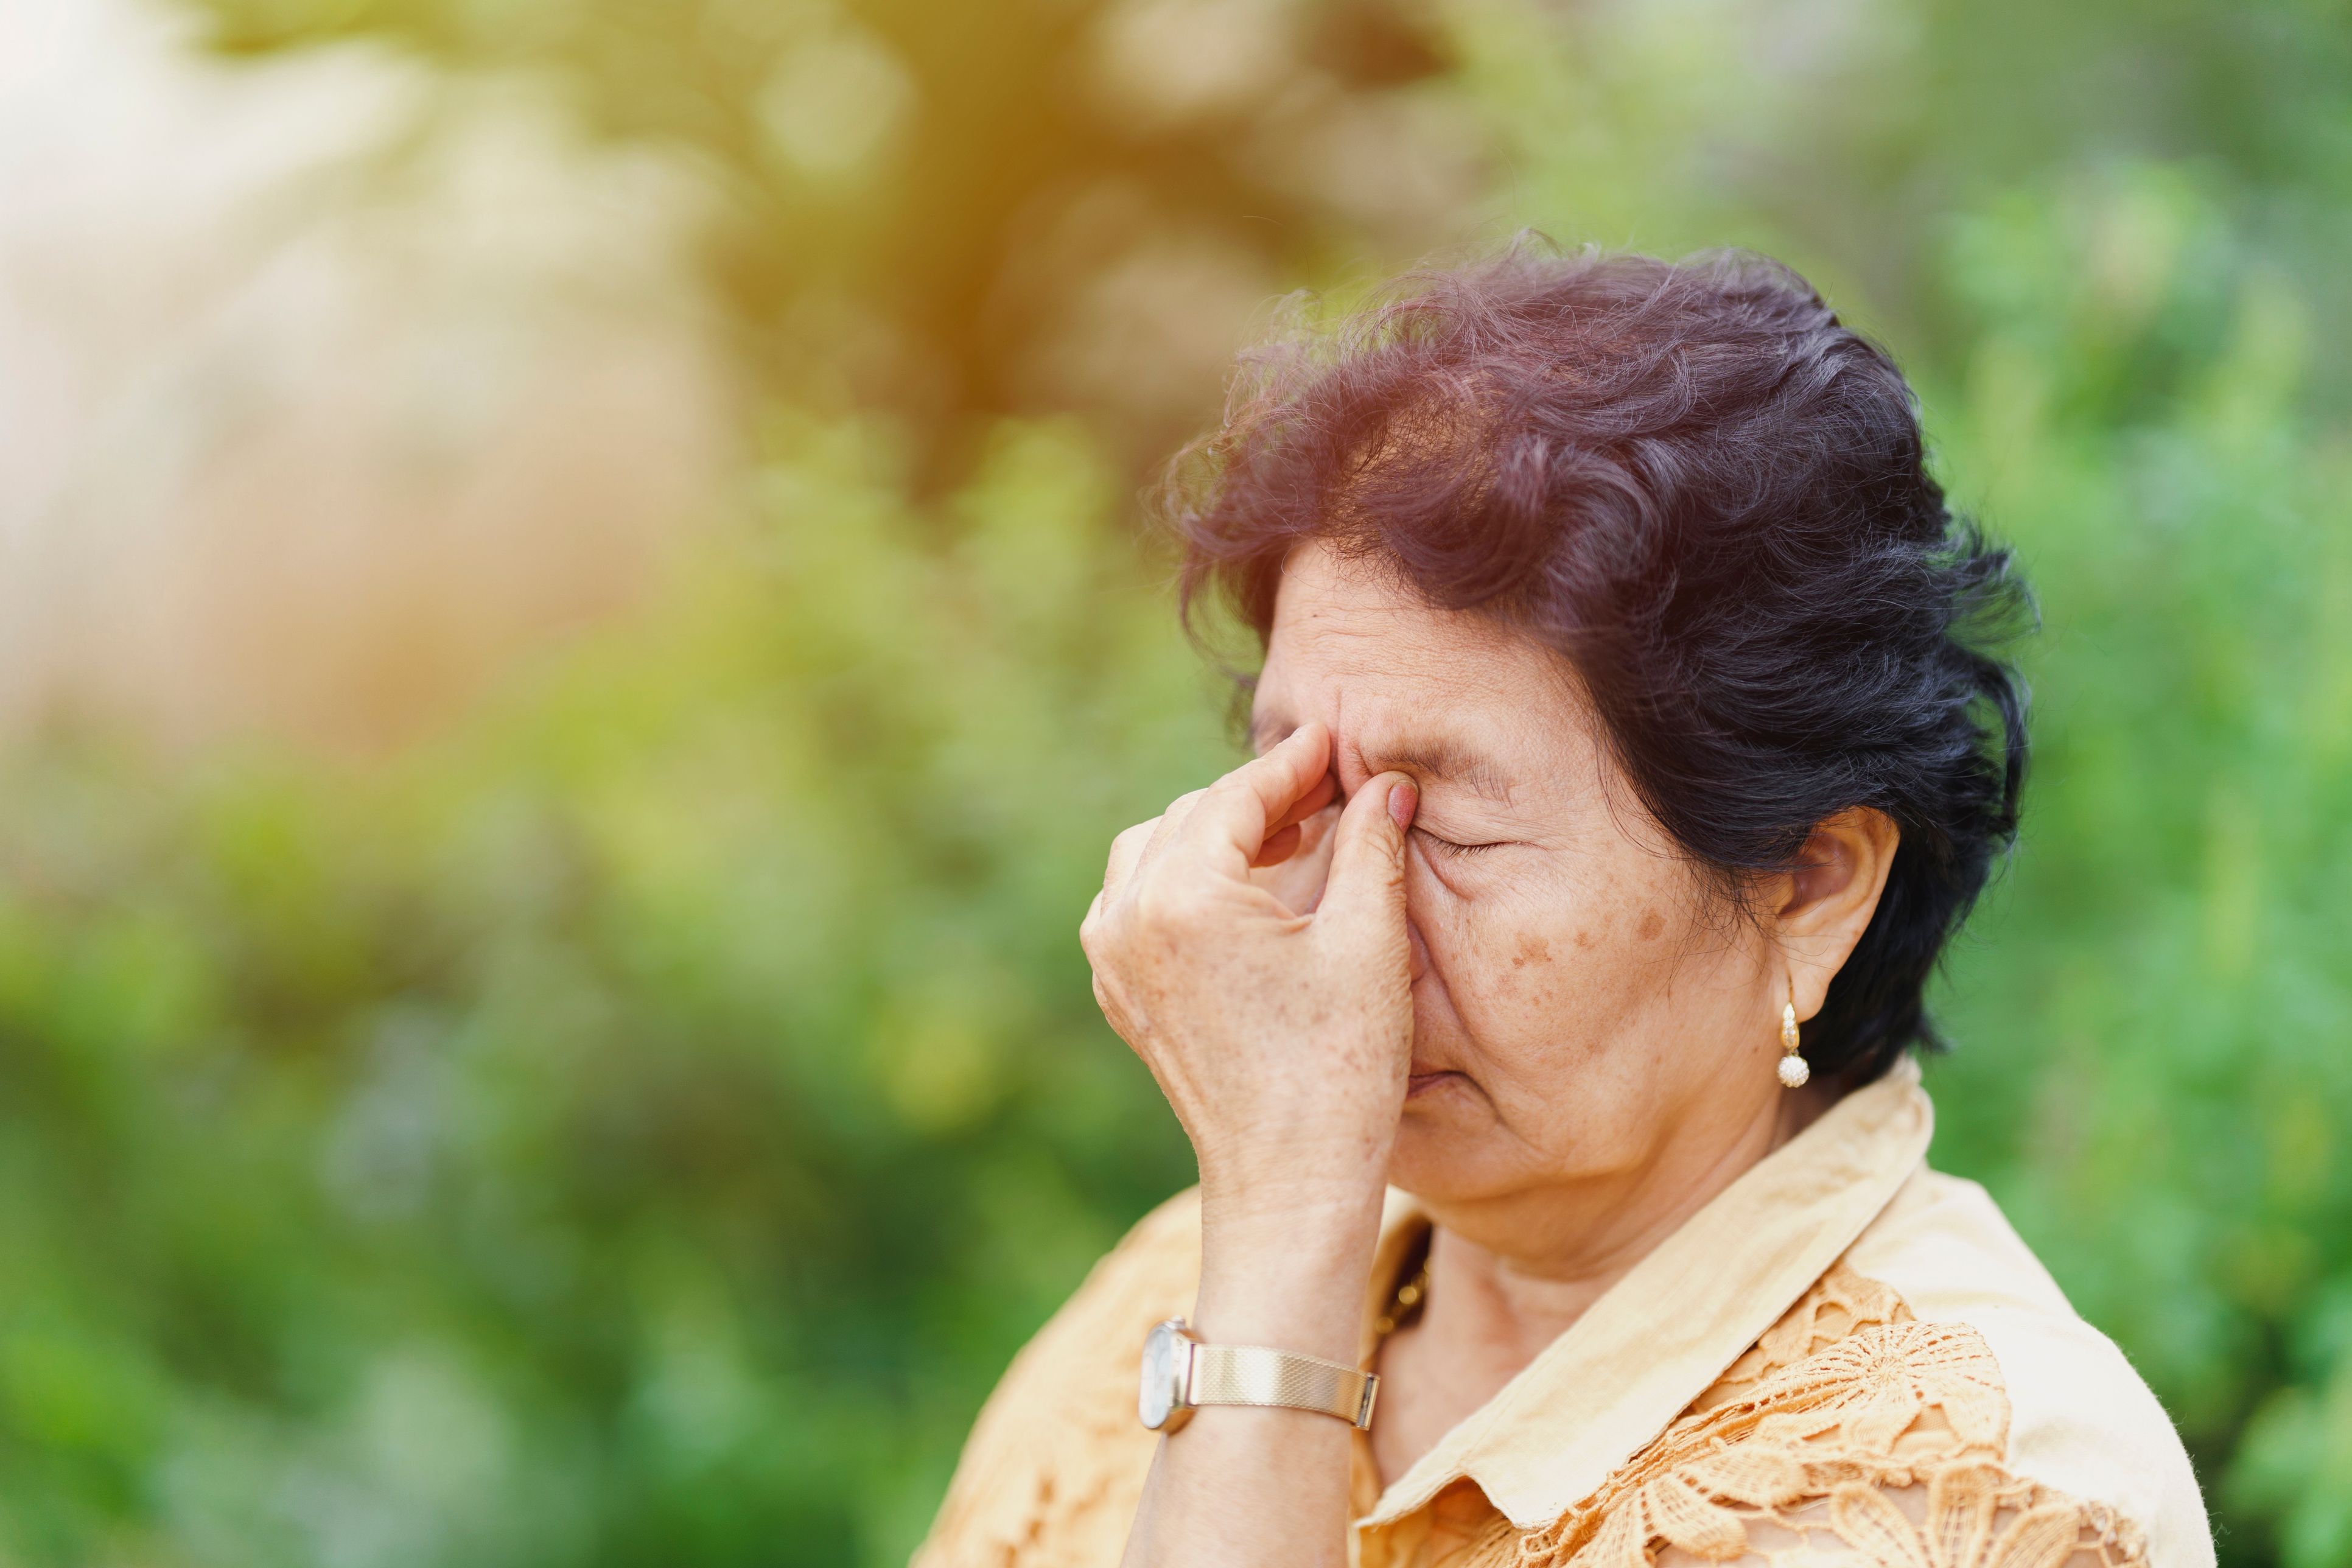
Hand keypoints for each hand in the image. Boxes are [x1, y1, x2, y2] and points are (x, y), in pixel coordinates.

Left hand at [1080, 724, 1419, 1226]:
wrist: (1289, 1182)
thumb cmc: (1337, 1068)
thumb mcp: (1367, 943)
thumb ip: (1371, 846)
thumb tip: (1386, 785)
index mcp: (1181, 897)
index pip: (1237, 796)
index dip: (1293, 763)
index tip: (1333, 736)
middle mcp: (1127, 919)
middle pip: (1192, 818)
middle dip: (1259, 798)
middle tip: (1327, 787)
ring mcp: (1114, 961)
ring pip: (1155, 854)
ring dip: (1219, 835)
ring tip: (1292, 835)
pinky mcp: (1122, 995)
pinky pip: (1139, 903)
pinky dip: (1188, 880)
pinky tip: (1248, 889)